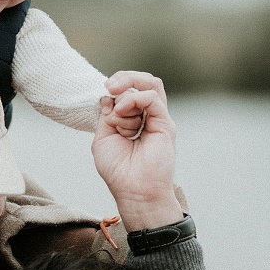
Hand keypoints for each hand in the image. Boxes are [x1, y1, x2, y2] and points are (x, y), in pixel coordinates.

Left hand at [93, 71, 184, 230]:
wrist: (134, 191)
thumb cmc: (118, 171)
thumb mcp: (103, 138)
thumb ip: (106, 117)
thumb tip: (108, 96)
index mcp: (133, 120)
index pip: (128, 90)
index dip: (115, 87)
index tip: (103, 92)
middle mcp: (147, 117)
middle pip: (142, 82)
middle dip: (123, 78)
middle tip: (109, 86)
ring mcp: (158, 120)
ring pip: (152, 84)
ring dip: (129, 86)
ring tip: (115, 97)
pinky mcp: (165, 125)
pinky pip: (153, 98)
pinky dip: (134, 99)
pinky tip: (121, 112)